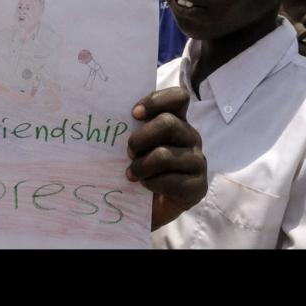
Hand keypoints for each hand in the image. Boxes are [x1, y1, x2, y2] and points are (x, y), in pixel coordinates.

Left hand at [128, 88, 205, 229]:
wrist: (147, 208)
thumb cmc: (139, 170)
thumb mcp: (135, 146)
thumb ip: (132, 130)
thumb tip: (107, 118)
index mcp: (177, 121)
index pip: (179, 97)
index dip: (156, 101)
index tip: (134, 114)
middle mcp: (191, 137)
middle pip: (168, 124)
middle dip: (140, 138)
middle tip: (128, 152)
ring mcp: (198, 161)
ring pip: (164, 155)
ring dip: (141, 166)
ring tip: (131, 174)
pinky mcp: (198, 186)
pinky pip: (171, 181)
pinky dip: (152, 184)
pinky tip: (146, 186)